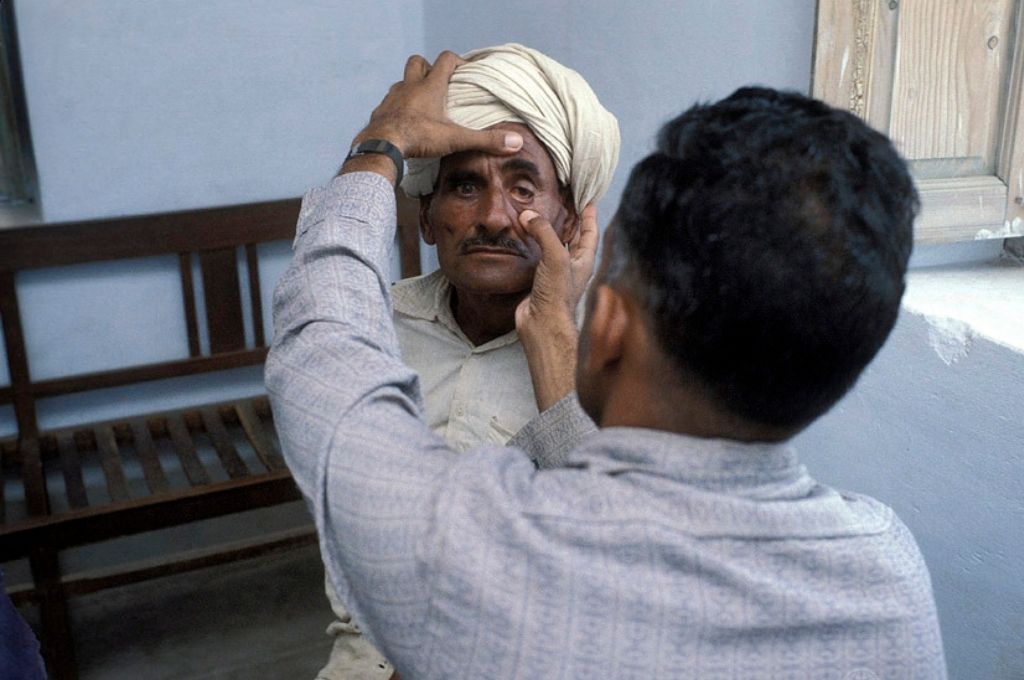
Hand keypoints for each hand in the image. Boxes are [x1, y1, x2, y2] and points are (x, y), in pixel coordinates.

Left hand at [355, 51, 523, 158]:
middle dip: (428, 67)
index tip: (465, 71)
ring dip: (411, 86)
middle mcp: (410, 85)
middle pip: (417, 61)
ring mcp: (393, 97)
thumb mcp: (455, 139)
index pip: (445, 60)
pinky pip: (389, 101)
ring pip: (402, 81)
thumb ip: (485, 140)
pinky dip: (397, 106)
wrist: (382, 145)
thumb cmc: (419, 136)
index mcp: (430, 86)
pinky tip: (404, 119)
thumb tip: (515, 141)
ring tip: (421, 102)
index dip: (457, 61)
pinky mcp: (381, 110)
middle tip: (438, 82)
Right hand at [515, 204, 598, 326]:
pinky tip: (522, 237)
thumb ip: (544, 233)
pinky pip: (535, 257)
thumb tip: (528, 215)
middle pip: (572, 237)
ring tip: (538, 213)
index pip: (590, 232)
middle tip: (561, 202)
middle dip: (568, 220)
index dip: (589, 215)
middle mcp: (571, 265)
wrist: (542, 324)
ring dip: (546, 231)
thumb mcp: (556, 257)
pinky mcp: (537, 280)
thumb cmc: (556, 295)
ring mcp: (554, 274)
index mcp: (583, 260)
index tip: (586, 199)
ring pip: (552, 246)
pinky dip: (530, 244)